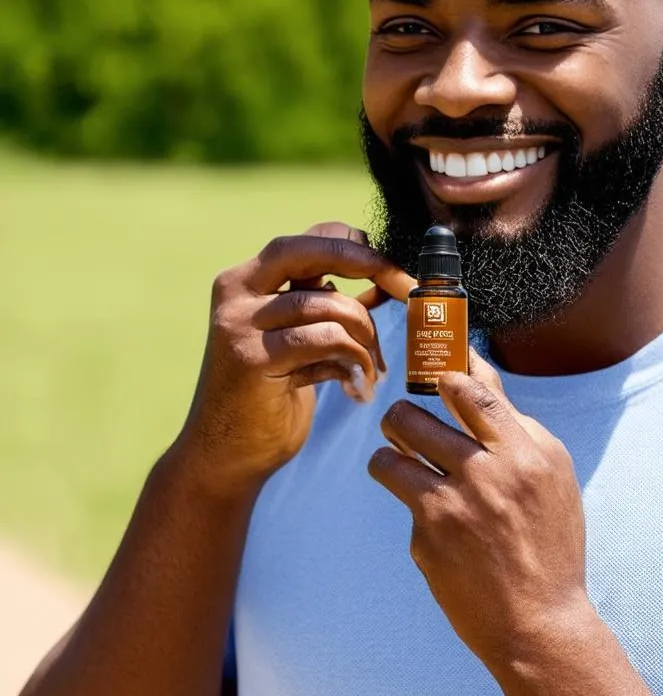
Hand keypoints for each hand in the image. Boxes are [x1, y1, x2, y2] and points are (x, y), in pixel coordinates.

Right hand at [176, 222, 415, 494]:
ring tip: (374, 367)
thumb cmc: (270, 395)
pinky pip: (326, 340)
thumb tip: (385, 279)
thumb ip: (329, 307)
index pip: (308, 238)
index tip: (393, 268)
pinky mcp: (253, 358)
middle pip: (310, 250)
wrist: (225, 456)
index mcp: (247, 280)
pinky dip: (355, 360)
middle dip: (368, 262)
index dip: (356, 246)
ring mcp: (240, 324)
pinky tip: (357, 387)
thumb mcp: (299, 339)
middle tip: (405, 287)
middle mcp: (237, 291)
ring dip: (367, 335)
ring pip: (329, 304)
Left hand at [368, 351, 590, 667]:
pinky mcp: (427, 539)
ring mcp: (453, 506)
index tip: (436, 374)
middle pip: (413, 417)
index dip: (446, 375)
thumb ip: (516, 431)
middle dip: (400, 417)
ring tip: (399, 464)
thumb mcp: (552, 478)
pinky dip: (417, 510)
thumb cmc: (550, 543)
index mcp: (526, 453)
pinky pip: (405, 504)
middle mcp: (488, 473)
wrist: (540, 622)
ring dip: (390, 455)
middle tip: (404, 426)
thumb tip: (476, 383)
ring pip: (389, 455)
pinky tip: (442, 531)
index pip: (474, 392)